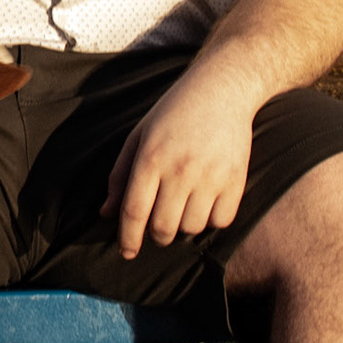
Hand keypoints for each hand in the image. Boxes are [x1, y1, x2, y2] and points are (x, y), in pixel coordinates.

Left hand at [99, 72, 253, 257]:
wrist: (221, 90)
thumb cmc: (173, 113)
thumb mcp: (139, 137)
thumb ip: (120, 176)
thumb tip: (106, 213)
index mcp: (150, 158)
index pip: (134, 211)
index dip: (127, 238)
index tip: (126, 253)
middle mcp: (180, 170)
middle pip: (162, 227)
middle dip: (156, 236)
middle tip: (157, 227)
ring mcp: (210, 176)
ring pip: (191, 228)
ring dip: (183, 227)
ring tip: (183, 207)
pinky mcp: (236, 180)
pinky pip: (220, 221)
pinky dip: (211, 220)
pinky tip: (205, 203)